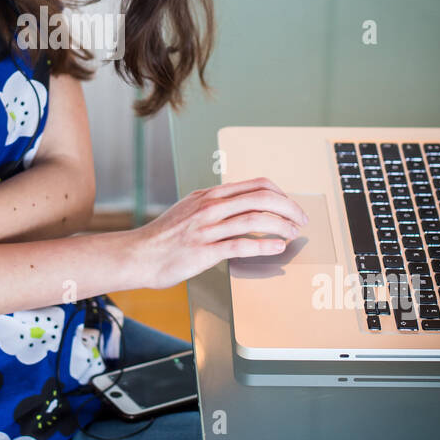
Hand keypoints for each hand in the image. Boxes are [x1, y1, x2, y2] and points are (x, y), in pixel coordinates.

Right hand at [129, 177, 308, 289]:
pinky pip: (242, 244)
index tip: (292, 206)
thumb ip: (215, 206)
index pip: (255, 185)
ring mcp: (207, 227)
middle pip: (261, 198)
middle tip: (302, 220)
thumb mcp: (189, 210)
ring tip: (293, 234)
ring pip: (255, 218)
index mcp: (210, 195)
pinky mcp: (205, 250)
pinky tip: (277, 248)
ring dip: (282, 226)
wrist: (138, 255)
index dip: (281, 194)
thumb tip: (242, 207)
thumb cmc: (164, 237)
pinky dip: (265, 245)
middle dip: (289, 208)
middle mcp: (210, 206)